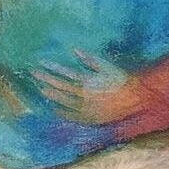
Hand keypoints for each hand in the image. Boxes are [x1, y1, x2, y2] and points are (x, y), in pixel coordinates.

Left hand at [32, 49, 146, 124]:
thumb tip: (75, 50)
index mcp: (86, 82)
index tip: (40, 63)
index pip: (64, 74)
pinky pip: (72, 116)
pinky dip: (62, 112)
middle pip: (59, 87)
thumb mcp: (107, 66)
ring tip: (41, 89)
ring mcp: (85, 108)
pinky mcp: (89, 118)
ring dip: (51, 94)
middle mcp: (83, 96)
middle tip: (34, 74)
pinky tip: (55, 108)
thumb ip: (90, 60)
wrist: (134, 99)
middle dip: (45, 80)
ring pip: (63, 102)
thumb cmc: (121, 80)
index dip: (51, 68)